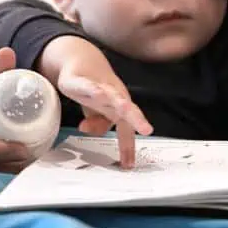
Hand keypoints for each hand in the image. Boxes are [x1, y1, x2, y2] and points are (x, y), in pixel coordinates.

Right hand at [43, 36, 153, 168]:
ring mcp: (99, 87)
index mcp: (120, 107)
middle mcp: (114, 97)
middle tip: (146, 130)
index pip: (126, 128)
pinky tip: (99, 93)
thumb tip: (86, 129)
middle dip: (137, 120)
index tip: (128, 164)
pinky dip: (94, 89)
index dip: (128, 145)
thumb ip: (96, 124)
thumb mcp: (95, 113)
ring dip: (119, 102)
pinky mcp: (82, 81)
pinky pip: (88, 86)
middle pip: (128, 109)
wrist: (81, 62)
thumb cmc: (95, 91)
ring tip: (126, 110)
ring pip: (111, 95)